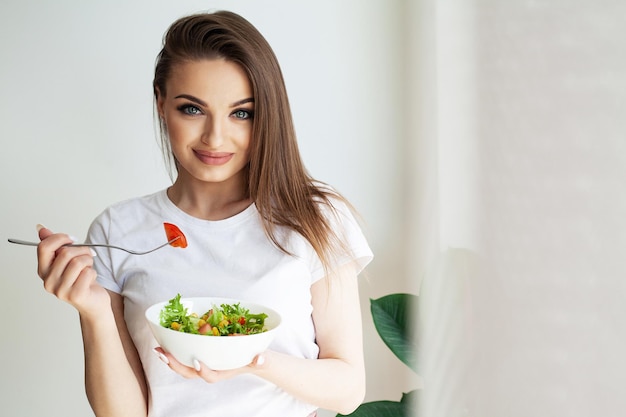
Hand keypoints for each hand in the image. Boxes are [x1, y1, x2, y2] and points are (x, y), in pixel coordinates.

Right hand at [36, 225, 109, 316]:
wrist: (93, 303)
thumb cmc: (81, 280)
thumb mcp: (67, 261)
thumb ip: (54, 245)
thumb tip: (41, 228)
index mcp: (43, 271)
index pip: (44, 247)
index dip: (60, 238)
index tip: (72, 239)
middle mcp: (48, 281)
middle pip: (65, 253)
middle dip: (82, 250)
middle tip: (87, 256)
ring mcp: (60, 290)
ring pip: (78, 262)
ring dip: (89, 261)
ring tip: (88, 268)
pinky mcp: (75, 295)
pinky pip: (88, 272)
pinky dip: (93, 272)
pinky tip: (90, 280)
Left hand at [152, 346, 266, 382]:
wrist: (254, 356)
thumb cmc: (256, 359)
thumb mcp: (263, 360)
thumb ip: (262, 360)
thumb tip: (261, 358)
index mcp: (223, 372)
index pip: (210, 376)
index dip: (202, 371)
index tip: (198, 361)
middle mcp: (210, 368)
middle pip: (190, 372)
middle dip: (176, 365)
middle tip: (165, 355)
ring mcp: (204, 361)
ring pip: (184, 364)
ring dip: (171, 357)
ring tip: (159, 349)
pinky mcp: (201, 352)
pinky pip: (186, 352)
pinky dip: (176, 347)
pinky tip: (167, 338)